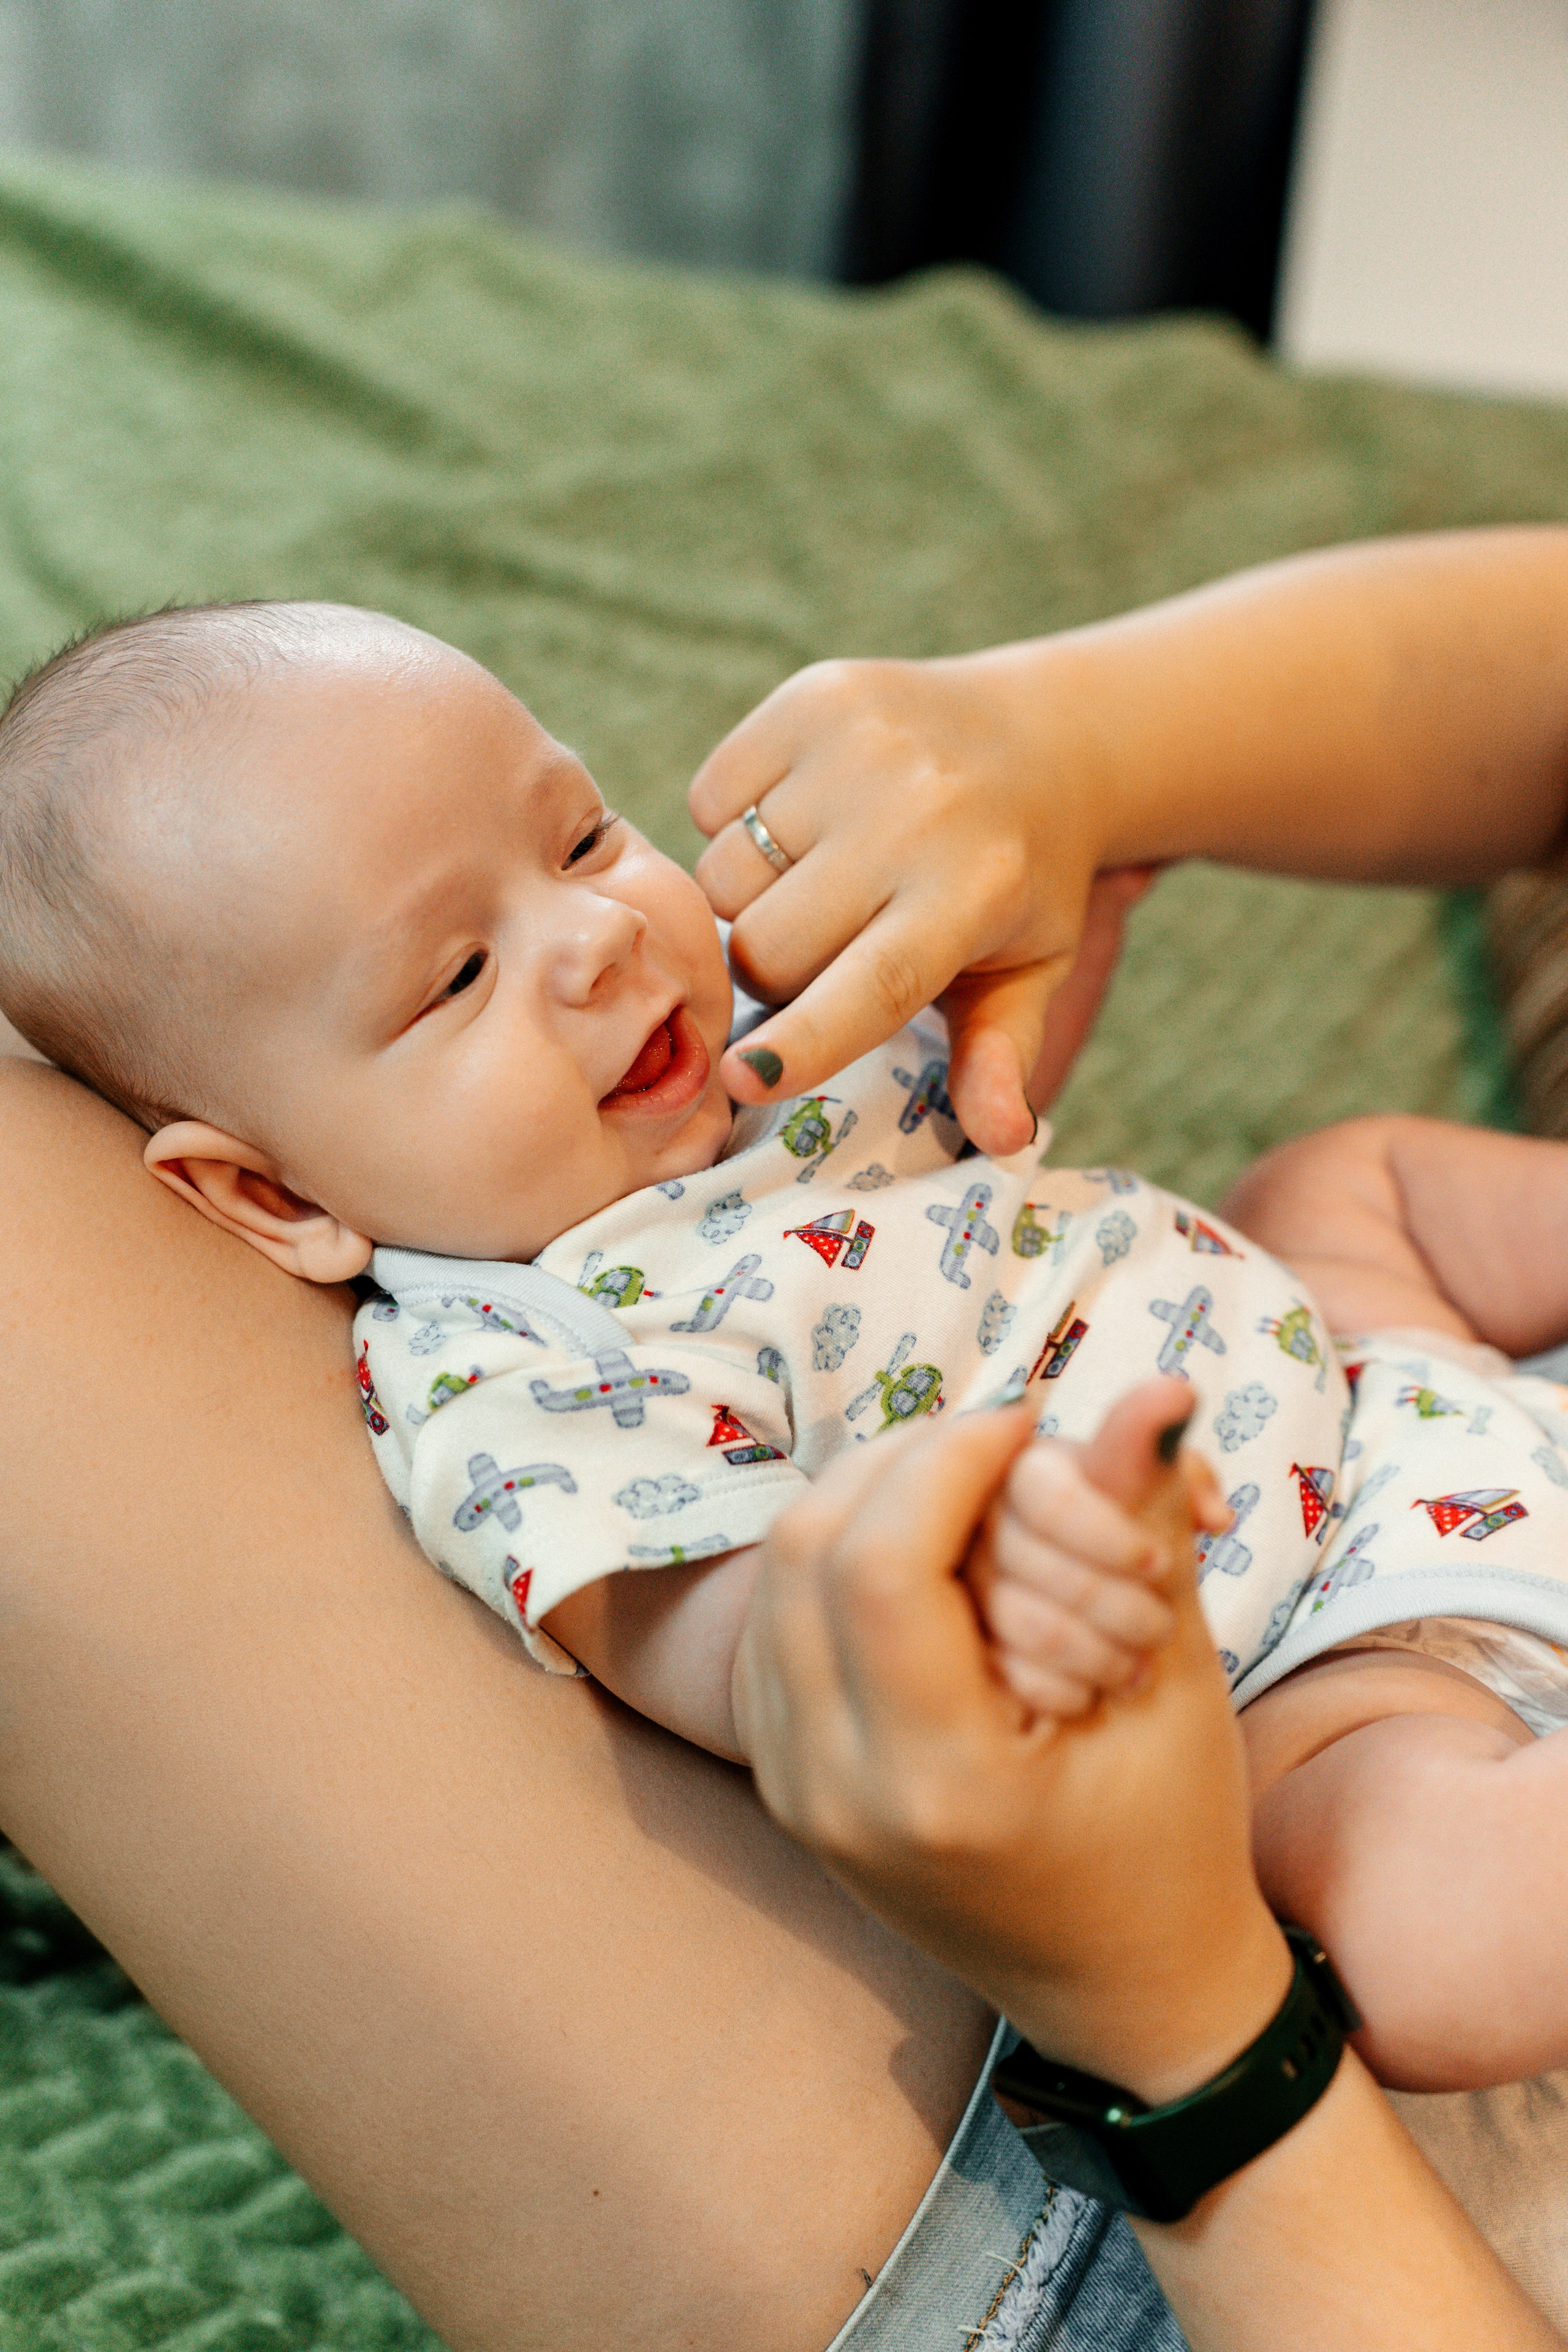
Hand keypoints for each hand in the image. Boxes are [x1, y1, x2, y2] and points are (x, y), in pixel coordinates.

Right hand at [688, 649, 1154, 1153]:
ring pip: (725, 876)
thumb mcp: (1032, 974)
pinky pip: (709, 796)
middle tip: (826, 945)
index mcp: (972, 895)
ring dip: (751, 896)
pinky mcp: (812, 697)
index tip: (742, 1079)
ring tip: (816, 875)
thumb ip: (1003, 1058)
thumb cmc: (1022, 881)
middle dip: (776, 969)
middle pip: (769, 944)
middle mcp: (916, 814)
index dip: (801, 1041)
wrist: (1045, 737)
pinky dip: (734, 819)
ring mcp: (859, 746)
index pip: (867, 988)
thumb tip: (1003, 1140)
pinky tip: (798, 816)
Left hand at [734, 1402, 1289, 2102]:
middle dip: (904, 1460)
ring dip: (869, 1499)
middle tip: (996, 1444)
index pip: (884, 1562)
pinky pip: (774, 1621)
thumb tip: (1156, 1386)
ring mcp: (793, 1789)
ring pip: (778, 1574)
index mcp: (942, 1785)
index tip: (1025, 1420)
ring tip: (968, 1489)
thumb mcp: (1176, 1681)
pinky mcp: (782, 1778)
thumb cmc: (1174, 1841)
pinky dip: (840, 1558)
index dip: (950, 1455)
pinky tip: (927, 1554)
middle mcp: (836, 1792)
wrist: (1123, 1990)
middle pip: (809, 1547)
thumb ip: (1143, 1523)